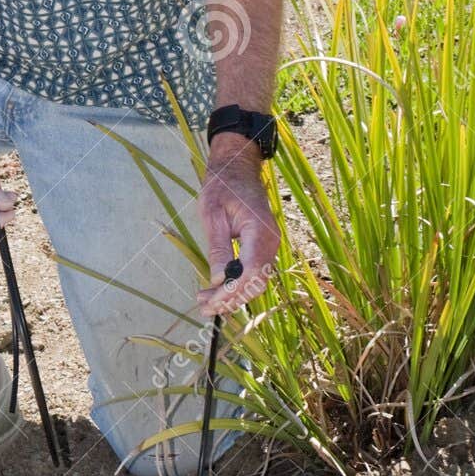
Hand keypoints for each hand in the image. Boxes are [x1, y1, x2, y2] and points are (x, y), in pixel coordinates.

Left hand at [193, 134, 280, 317]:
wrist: (237, 168)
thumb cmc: (222, 186)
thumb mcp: (212, 215)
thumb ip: (218, 248)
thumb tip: (217, 280)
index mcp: (260, 231)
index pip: (251, 271)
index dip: (232, 291)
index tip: (211, 301)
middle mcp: (270, 241)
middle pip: (256, 282)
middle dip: (231, 299)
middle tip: (204, 307)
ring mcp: (270, 244)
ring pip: (257, 281)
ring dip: (234, 295)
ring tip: (207, 302)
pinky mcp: (263, 246)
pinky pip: (255, 273)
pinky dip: (238, 285)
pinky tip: (219, 291)